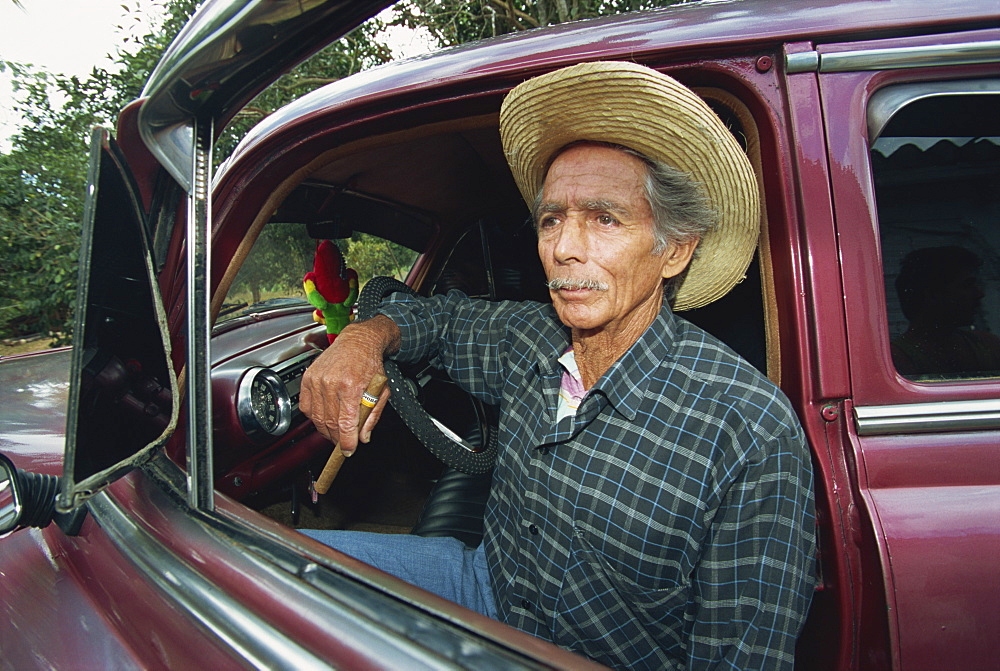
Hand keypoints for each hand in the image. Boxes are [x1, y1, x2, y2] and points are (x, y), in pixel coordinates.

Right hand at [299, 315, 399, 453]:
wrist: (358, 342)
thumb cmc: (370, 364)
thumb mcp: (381, 391)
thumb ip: (372, 416)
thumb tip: (363, 437)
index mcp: (351, 386)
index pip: (345, 423)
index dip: (346, 441)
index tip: (348, 450)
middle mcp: (331, 382)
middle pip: (330, 423)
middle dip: (337, 438)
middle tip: (343, 443)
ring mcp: (317, 380)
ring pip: (316, 417)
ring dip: (325, 430)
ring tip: (335, 432)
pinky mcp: (308, 378)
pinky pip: (306, 407)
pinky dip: (314, 417)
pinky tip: (324, 417)